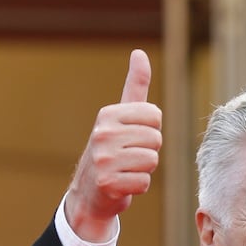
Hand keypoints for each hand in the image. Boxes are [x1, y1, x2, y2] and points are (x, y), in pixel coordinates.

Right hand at [66, 49, 161, 240]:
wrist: (89, 193)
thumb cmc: (112, 151)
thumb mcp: (120, 117)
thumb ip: (135, 86)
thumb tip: (140, 53)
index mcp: (107, 114)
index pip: (155, 116)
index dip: (151, 130)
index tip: (133, 137)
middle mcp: (102, 133)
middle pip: (155, 139)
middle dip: (148, 151)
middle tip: (128, 157)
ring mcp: (103, 159)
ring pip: (152, 161)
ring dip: (144, 169)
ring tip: (125, 169)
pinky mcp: (107, 183)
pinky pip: (145, 182)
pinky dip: (138, 187)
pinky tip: (122, 184)